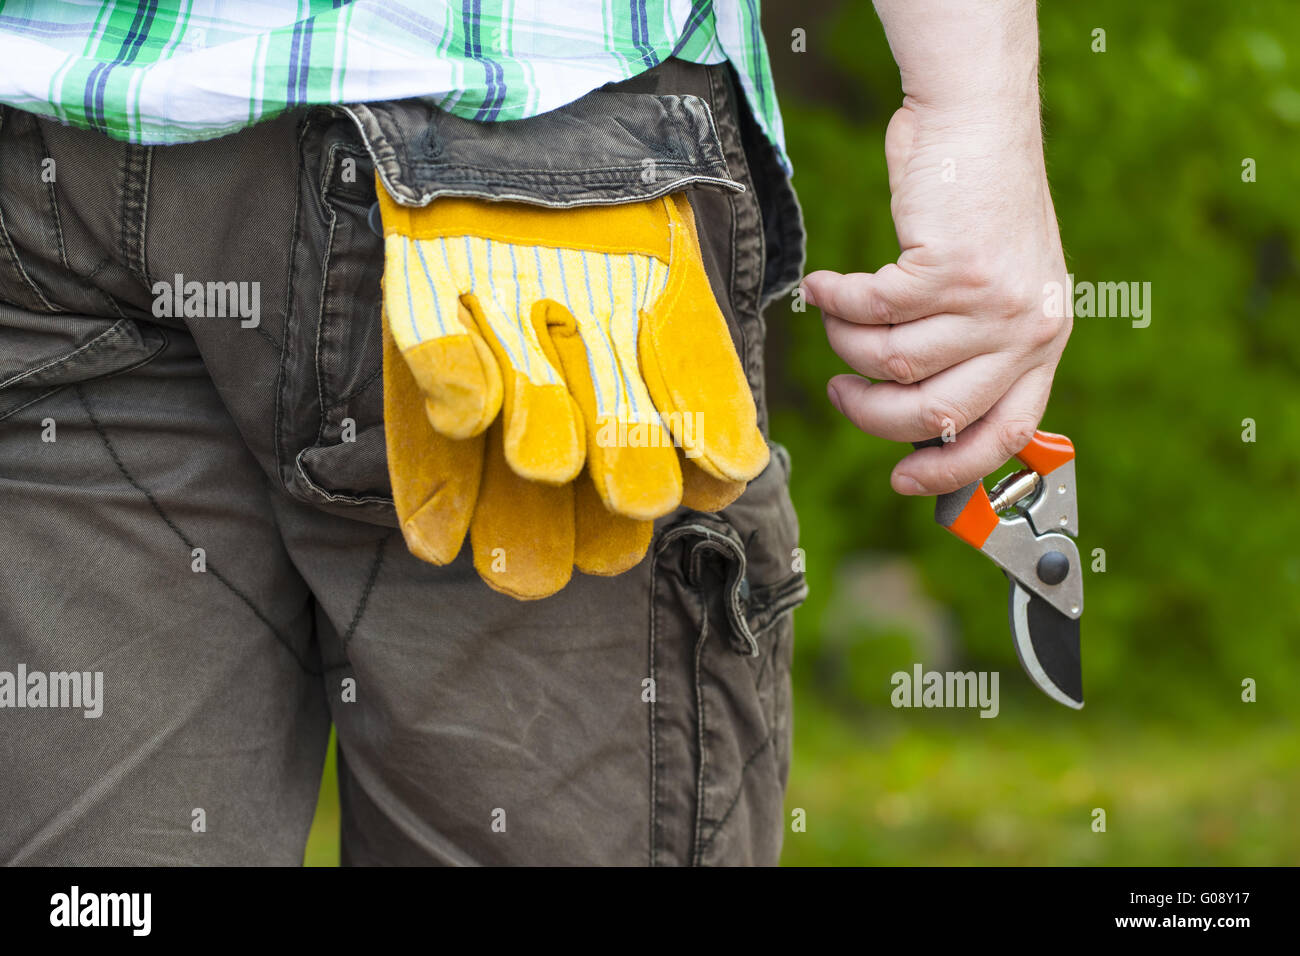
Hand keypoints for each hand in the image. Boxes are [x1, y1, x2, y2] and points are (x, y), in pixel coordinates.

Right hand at [801, 101, 1070, 495]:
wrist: (977, 121)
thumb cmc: (975, 206)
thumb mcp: (995, 290)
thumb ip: (972, 350)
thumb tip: (917, 419)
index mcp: (1042, 342)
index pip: (1006, 433)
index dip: (950, 469)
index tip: (903, 480)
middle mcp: (1028, 328)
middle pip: (935, 413)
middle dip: (873, 414)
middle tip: (842, 393)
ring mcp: (994, 299)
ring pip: (894, 362)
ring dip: (847, 344)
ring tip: (835, 318)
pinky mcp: (953, 267)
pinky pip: (871, 310)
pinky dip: (835, 302)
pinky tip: (821, 287)